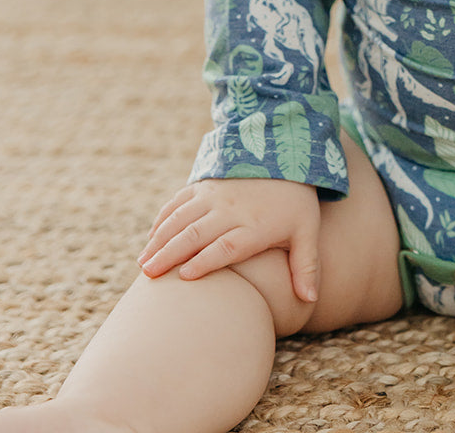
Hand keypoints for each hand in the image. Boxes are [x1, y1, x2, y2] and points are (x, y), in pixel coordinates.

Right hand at [138, 177, 321, 302]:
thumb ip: (307, 266)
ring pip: (182, 217)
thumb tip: (310, 300)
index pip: (227, 246)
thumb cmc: (296, 202)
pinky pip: (180, 200)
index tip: (184, 277)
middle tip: (149, 275)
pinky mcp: (206, 184)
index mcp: (254, 226)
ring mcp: (216, 195)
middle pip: (196, 233)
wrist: (286, 155)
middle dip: (170, 254)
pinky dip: (164, 217)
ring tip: (143, 262)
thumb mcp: (307, 232)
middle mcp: (231, 210)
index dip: (205, 261)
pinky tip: (151, 236)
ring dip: (161, 238)